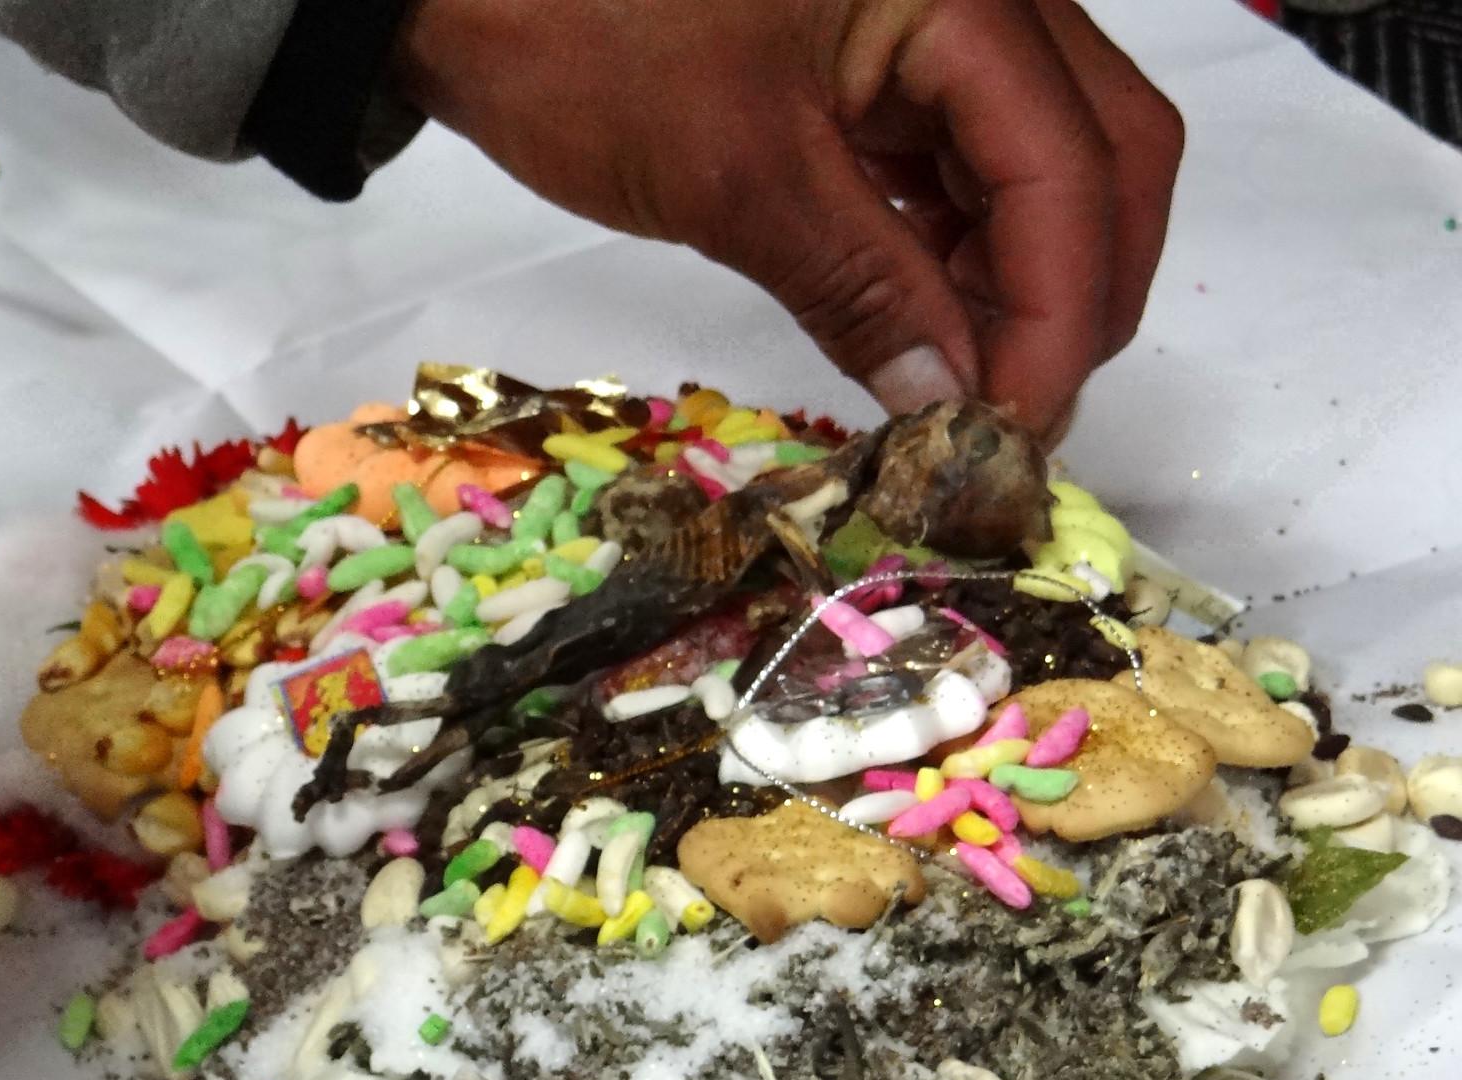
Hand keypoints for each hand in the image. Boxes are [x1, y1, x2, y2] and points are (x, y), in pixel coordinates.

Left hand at [394, 0, 1181, 441]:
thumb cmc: (583, 41)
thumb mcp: (732, 176)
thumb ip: (862, 288)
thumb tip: (952, 405)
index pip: (1069, 167)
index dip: (1056, 317)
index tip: (1012, 437)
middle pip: (1096, 155)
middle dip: (1068, 298)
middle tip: (1008, 425)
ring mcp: (930, 23)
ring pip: (1033, 167)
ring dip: (1014, 286)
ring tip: (960, 396)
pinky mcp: (875, 62)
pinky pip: (955, 165)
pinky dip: (953, 254)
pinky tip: (925, 331)